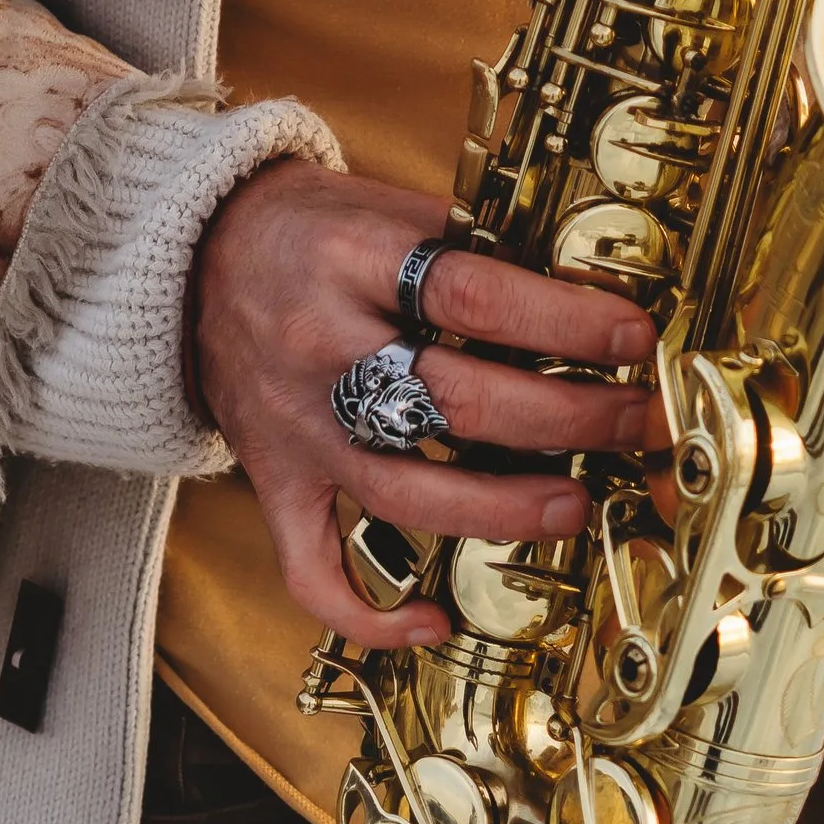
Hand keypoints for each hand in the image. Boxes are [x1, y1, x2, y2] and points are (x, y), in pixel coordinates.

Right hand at [189, 161, 653, 652]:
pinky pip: (313, 568)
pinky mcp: (274, 480)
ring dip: (502, 509)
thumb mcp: (385, 205)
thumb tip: (582, 287)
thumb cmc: (307, 227)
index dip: (563, 320)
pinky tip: (436, 618)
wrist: (192, 257)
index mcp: (353, 258)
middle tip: (630, 420)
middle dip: (565, 416)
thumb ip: (468, 246)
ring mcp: (295, 424)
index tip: (632, 335)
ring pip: (404, 492)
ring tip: (573, 505)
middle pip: (456, 399)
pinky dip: (372, 611)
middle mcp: (321, 345)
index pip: (474, 295)